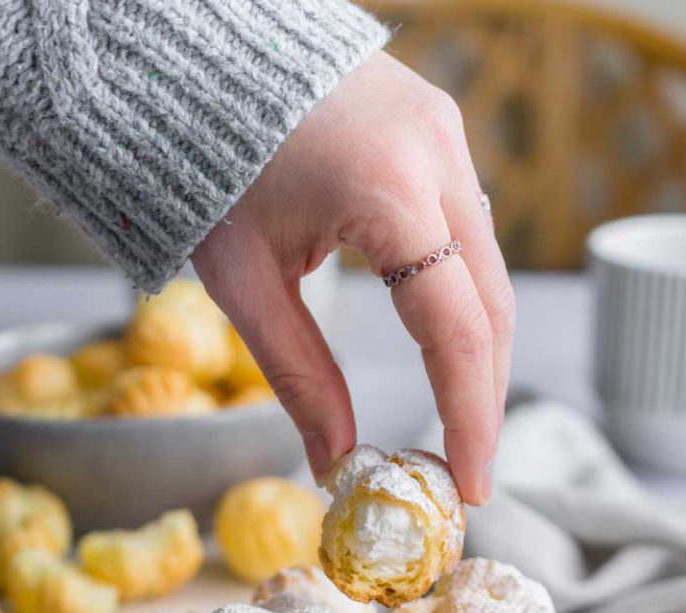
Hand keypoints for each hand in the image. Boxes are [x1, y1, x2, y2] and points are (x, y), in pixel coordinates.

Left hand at [193, 50, 513, 505]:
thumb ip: (299, 375)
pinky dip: (464, 295)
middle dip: (485, 393)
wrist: (193, 53)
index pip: (459, 333)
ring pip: (490, 269)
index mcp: (388, 191)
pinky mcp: (438, 127)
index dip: (472, 419)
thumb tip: (336, 462)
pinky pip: (469, 229)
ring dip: (480, 347)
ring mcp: (446, 132)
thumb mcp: (244, 281)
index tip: (472, 486)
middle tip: (468, 464)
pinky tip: (445, 341)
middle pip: (492, 305)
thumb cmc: (206, 163)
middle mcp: (438, 155)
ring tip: (458, 416)